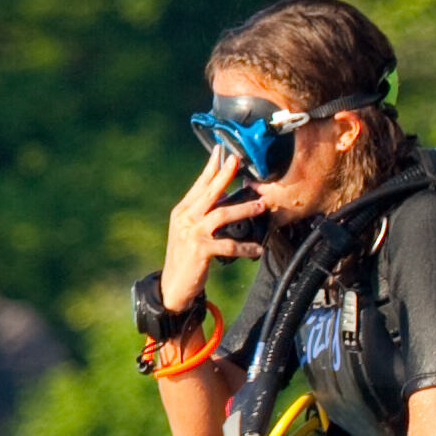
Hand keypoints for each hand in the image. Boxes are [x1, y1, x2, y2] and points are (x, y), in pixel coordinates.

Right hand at [157, 142, 266, 309]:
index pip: (199, 184)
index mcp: (183, 211)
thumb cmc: (186, 256)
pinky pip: (228, 246)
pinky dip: (245, 247)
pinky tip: (257, 248)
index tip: (221, 150)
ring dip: (244, 209)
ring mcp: (191, 234)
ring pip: (220, 215)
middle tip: (237, 160)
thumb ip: (204, 212)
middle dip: (223, 175)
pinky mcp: (199, 250)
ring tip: (262, 206)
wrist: (173, 285)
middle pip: (208, 192)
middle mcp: (185, 218)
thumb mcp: (191, 230)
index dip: (211, 167)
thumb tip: (224, 193)